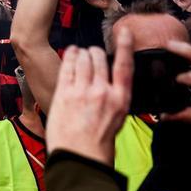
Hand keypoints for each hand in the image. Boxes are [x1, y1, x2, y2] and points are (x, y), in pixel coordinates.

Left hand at [45, 32, 132, 165]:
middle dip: (95, 53)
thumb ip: (112, 98)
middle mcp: (103, 92)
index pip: (125, 66)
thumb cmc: (99, 143)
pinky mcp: (65, 93)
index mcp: (121, 99)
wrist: (81, 157)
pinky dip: (71, 56)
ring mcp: (83, 91)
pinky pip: (68, 66)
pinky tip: (72, 54)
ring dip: (82, 54)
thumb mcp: (116, 118)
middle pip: (99, 58)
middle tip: (92, 56)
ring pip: (84, 59)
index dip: (125, 46)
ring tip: (81, 54)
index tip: (125, 32)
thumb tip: (107, 84)